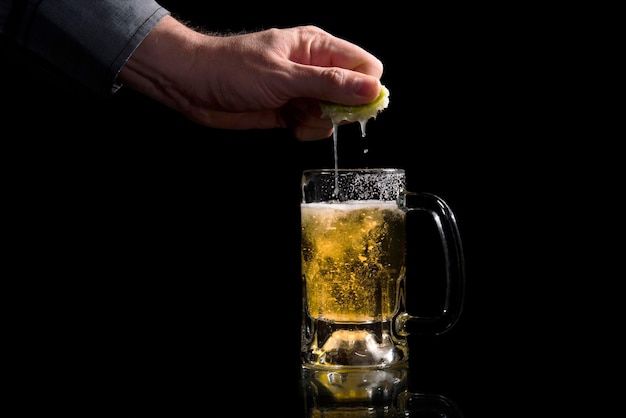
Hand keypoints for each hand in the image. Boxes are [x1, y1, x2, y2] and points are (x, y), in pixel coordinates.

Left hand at [119, 16, 382, 139]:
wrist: (193, 86)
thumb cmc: (232, 69)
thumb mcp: (284, 76)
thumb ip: (329, 84)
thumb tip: (372, 89)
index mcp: (317, 47)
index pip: (365, 66)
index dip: (366, 88)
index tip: (352, 105)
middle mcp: (314, 69)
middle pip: (353, 94)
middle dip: (340, 109)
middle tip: (313, 108)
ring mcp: (303, 92)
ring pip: (334, 115)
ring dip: (318, 122)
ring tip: (293, 113)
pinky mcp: (291, 112)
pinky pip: (315, 127)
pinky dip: (305, 131)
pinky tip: (287, 123)